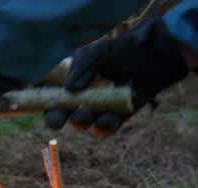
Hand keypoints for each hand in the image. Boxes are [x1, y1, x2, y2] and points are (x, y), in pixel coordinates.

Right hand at [43, 17, 188, 135]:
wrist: (158, 55)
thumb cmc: (126, 49)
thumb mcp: (100, 52)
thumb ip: (82, 65)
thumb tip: (70, 89)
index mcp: (74, 77)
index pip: (50, 92)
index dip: (41, 101)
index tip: (39, 106)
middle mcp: (84, 93)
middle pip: (62, 112)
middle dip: (57, 118)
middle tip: (57, 119)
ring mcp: (101, 105)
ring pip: (83, 122)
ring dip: (81, 122)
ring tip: (86, 115)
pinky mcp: (119, 115)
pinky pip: (107, 127)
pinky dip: (105, 127)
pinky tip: (107, 122)